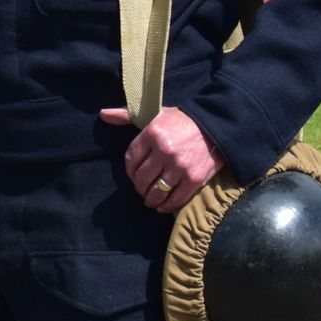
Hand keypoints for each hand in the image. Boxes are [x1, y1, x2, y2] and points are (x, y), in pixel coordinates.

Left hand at [99, 104, 226, 213]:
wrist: (217, 126)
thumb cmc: (182, 121)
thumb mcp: (155, 114)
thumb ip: (127, 116)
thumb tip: (103, 114)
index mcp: (152, 134)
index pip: (131, 159)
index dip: (130, 170)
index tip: (133, 174)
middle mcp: (164, 150)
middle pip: (142, 177)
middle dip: (139, 187)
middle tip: (141, 190)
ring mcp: (179, 166)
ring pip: (157, 191)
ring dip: (151, 199)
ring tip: (150, 200)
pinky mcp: (194, 178)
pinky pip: (176, 198)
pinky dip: (167, 206)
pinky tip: (163, 207)